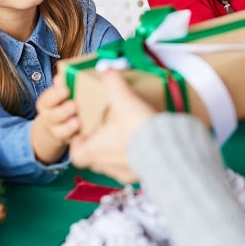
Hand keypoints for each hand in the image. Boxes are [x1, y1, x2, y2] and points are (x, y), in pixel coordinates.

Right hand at [30, 83, 79, 163]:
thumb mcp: (60, 93)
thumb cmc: (63, 103)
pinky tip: (84, 136)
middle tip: (74, 105)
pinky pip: (72, 142)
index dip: (55, 95)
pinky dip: (78, 140)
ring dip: (69, 127)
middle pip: (53, 116)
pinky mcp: (68, 141)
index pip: (47, 99)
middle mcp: (49, 118)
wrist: (56, 126)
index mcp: (46, 104)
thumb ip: (63, 85)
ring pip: (61, 131)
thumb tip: (62, 76)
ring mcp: (57, 131)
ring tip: (78, 122)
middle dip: (63, 111)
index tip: (65, 90)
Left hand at [69, 70, 157, 184]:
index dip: (77, 143)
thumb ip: (113, 83)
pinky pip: (130, 170)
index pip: (76, 155)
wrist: (168, 149)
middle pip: (93, 160)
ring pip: (111, 167)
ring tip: (125, 138)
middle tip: (105, 132)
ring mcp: (124, 173)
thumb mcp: (124, 100)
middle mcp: (107, 165)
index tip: (84, 131)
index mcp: (96, 150)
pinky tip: (141, 148)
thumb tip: (107, 69)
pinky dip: (132, 160)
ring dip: (114, 154)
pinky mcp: (141, 176)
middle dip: (97, 147)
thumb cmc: (140, 130)